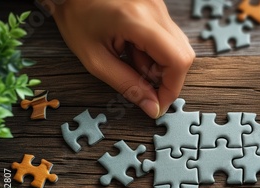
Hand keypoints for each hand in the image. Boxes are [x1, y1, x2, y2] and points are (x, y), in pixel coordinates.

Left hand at [48, 0, 194, 118]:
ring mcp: (159, 6)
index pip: (177, 61)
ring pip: (178, 47)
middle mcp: (155, 10)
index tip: (157, 104)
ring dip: (159, 64)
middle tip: (142, 82)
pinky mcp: (158, 7)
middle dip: (166, 78)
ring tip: (132, 60)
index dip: (172, 88)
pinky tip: (134, 48)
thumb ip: (127, 84)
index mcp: (138, 20)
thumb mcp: (95, 59)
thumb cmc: (76, 17)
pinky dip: (156, 51)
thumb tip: (152, 106)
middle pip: (183, 55)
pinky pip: (169, 37)